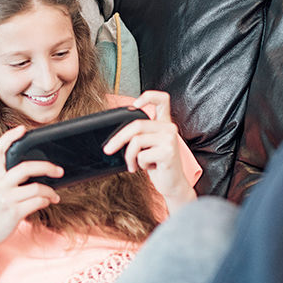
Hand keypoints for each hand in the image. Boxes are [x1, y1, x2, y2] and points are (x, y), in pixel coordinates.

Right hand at [0, 126, 62, 250]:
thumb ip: (11, 177)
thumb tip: (39, 168)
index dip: (9, 137)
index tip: (23, 129)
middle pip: (25, 168)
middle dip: (46, 167)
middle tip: (59, 170)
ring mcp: (5, 199)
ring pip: (36, 188)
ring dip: (50, 191)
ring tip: (54, 195)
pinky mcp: (13, 213)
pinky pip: (37, 202)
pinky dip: (46, 201)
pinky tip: (47, 202)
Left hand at [102, 90, 195, 209]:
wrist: (173, 185)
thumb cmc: (159, 166)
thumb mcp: (148, 147)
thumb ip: (139, 136)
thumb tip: (115, 135)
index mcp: (165, 124)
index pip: (162, 99)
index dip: (148, 97)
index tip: (135, 105)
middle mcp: (170, 128)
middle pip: (136, 125)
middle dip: (118, 139)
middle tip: (108, 150)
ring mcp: (170, 139)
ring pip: (136, 141)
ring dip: (129, 157)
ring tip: (133, 165)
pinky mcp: (168, 151)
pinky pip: (141, 155)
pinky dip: (139, 164)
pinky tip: (149, 168)